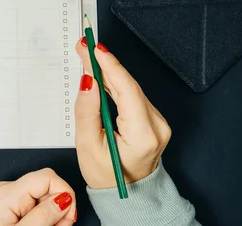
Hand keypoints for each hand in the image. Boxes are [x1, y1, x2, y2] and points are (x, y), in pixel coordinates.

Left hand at [0, 168, 76, 225]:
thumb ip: (44, 216)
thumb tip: (65, 198)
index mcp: (8, 193)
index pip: (48, 176)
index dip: (64, 194)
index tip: (68, 216)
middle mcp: (5, 189)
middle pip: (46, 186)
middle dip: (58, 208)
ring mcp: (4, 196)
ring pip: (41, 197)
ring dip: (50, 215)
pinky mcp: (5, 205)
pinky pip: (30, 204)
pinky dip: (39, 217)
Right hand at [74, 38, 171, 188]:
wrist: (126, 194)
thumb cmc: (105, 175)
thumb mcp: (87, 145)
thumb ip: (87, 110)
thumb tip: (88, 80)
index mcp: (143, 134)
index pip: (127, 90)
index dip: (110, 66)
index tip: (94, 48)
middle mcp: (156, 126)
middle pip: (129, 85)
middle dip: (105, 64)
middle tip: (84, 46)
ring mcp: (158, 122)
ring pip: (131, 88)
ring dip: (109, 71)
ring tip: (88, 55)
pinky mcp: (152, 120)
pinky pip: (132, 95)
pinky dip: (116, 83)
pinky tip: (101, 73)